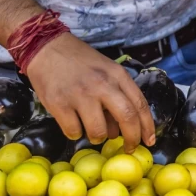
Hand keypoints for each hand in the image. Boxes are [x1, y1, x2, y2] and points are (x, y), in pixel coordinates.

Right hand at [26, 33, 155, 148]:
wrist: (47, 48)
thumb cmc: (79, 62)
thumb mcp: (106, 70)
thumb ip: (117, 94)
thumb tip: (121, 129)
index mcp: (117, 74)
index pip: (140, 104)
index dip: (147, 127)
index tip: (149, 141)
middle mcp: (102, 84)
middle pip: (127, 118)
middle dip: (132, 139)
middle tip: (129, 148)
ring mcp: (80, 95)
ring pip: (99, 132)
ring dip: (98, 138)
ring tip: (92, 129)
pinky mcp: (59, 104)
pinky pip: (74, 132)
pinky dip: (75, 133)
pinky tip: (72, 121)